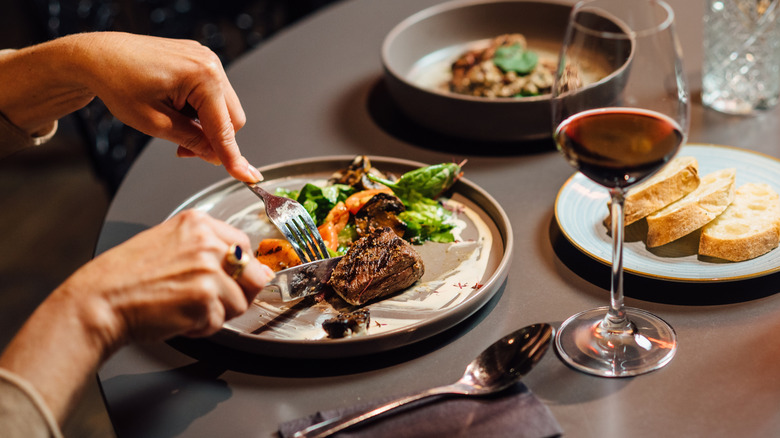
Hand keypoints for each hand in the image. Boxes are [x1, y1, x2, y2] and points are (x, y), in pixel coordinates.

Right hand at [61, 210, 273, 347]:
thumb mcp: (169, 242)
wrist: (99, 301)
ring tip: (188, 308)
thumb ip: (206, 248)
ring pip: (240, 303)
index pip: (244, 245)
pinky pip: (220, 322)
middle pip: (255, 274)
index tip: (231, 279)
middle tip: (214, 300)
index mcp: (198, 224)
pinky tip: (179, 318)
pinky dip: (202, 328)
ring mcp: (209, 270)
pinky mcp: (205, 299)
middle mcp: (207, 243)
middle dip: (240, 293)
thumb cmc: (125, 277)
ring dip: (218, 313)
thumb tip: (246, 265)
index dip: (241, 269)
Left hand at [75, 32, 261, 181]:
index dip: (232, 156)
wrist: (98, 57)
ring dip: (206, 125)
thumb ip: (191, 140)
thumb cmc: (117, 82)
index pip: (224, 127)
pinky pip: (213, 94)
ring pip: (223, 108)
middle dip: (213, 139)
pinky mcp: (199, 61)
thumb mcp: (154, 123)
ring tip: (174, 125)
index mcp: (202, 76)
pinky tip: (176, 110)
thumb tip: (215, 155)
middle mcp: (210, 64)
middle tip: (184, 150)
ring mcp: (206, 59)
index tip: (247, 176)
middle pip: (232, 118)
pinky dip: (200, 110)